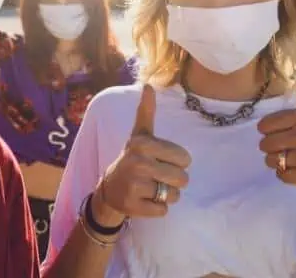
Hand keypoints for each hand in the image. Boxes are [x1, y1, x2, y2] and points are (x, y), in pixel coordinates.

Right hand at [93, 85, 190, 225]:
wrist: (110, 187)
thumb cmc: (133, 157)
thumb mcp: (140, 134)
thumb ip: (146, 111)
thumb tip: (148, 85)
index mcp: (143, 143)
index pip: (185, 158)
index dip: (178, 162)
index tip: (162, 160)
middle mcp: (137, 163)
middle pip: (182, 178)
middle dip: (175, 180)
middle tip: (158, 176)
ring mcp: (134, 186)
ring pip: (174, 196)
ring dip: (168, 195)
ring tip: (153, 187)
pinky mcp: (133, 207)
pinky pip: (163, 211)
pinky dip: (158, 208)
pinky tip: (145, 200)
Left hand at [258, 62, 295, 190]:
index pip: (264, 126)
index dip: (268, 131)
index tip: (281, 131)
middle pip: (266, 145)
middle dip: (271, 148)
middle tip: (286, 147)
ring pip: (271, 161)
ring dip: (277, 162)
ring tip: (292, 158)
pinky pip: (280, 175)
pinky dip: (284, 175)